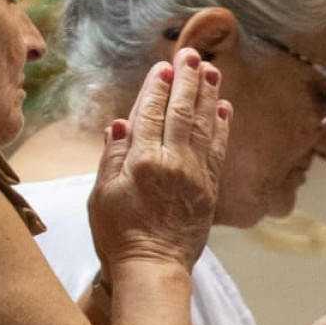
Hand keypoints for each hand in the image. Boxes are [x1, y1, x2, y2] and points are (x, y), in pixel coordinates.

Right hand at [88, 48, 228, 274]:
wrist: (153, 269)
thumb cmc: (118, 234)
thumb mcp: (101, 194)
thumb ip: (112, 156)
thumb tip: (121, 123)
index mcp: (143, 161)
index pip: (152, 114)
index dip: (157, 87)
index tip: (164, 65)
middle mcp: (173, 163)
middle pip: (181, 113)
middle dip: (187, 81)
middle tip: (193, 55)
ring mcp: (196, 176)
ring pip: (204, 127)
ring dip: (208, 97)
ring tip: (212, 72)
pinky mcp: (209, 190)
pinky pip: (218, 151)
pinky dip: (221, 128)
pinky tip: (224, 109)